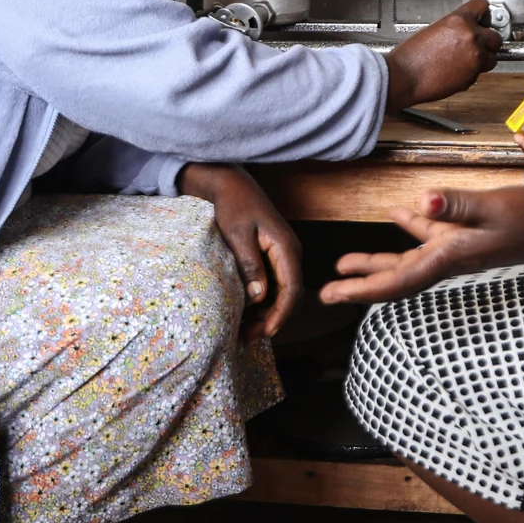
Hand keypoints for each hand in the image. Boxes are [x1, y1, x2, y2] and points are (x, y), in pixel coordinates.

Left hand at [177, 163, 301, 341]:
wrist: (232, 184)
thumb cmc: (234, 205)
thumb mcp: (238, 235)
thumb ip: (250, 265)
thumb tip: (258, 297)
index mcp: (287, 249)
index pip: (292, 290)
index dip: (280, 315)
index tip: (264, 333)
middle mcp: (291, 254)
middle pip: (290, 296)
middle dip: (273, 320)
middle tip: (248, 338)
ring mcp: (283, 256)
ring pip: (282, 293)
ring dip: (267, 314)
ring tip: (244, 330)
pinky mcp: (273, 257)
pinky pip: (274, 285)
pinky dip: (262, 302)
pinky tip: (245, 312)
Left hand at [318, 186, 523, 304]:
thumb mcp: (493, 208)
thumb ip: (457, 205)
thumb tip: (422, 200)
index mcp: (449, 258)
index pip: (397, 281)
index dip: (362, 288)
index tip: (332, 295)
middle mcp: (448, 258)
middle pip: (395, 277)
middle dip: (361, 283)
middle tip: (328, 292)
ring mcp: (457, 247)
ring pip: (408, 258)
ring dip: (377, 259)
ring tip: (347, 260)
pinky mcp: (467, 234)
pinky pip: (430, 235)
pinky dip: (411, 226)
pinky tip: (398, 214)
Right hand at [385, 0, 502, 108]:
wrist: (405, 76)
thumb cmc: (412, 55)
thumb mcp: (435, 29)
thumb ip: (456, 28)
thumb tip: (468, 30)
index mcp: (459, 20)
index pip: (482, 5)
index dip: (482, 13)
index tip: (484, 18)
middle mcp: (471, 37)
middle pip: (495, 37)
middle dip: (488, 41)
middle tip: (477, 44)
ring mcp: (475, 58)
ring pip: (492, 58)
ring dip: (483, 59)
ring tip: (466, 59)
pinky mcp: (473, 76)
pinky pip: (479, 73)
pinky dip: (472, 73)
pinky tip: (457, 71)